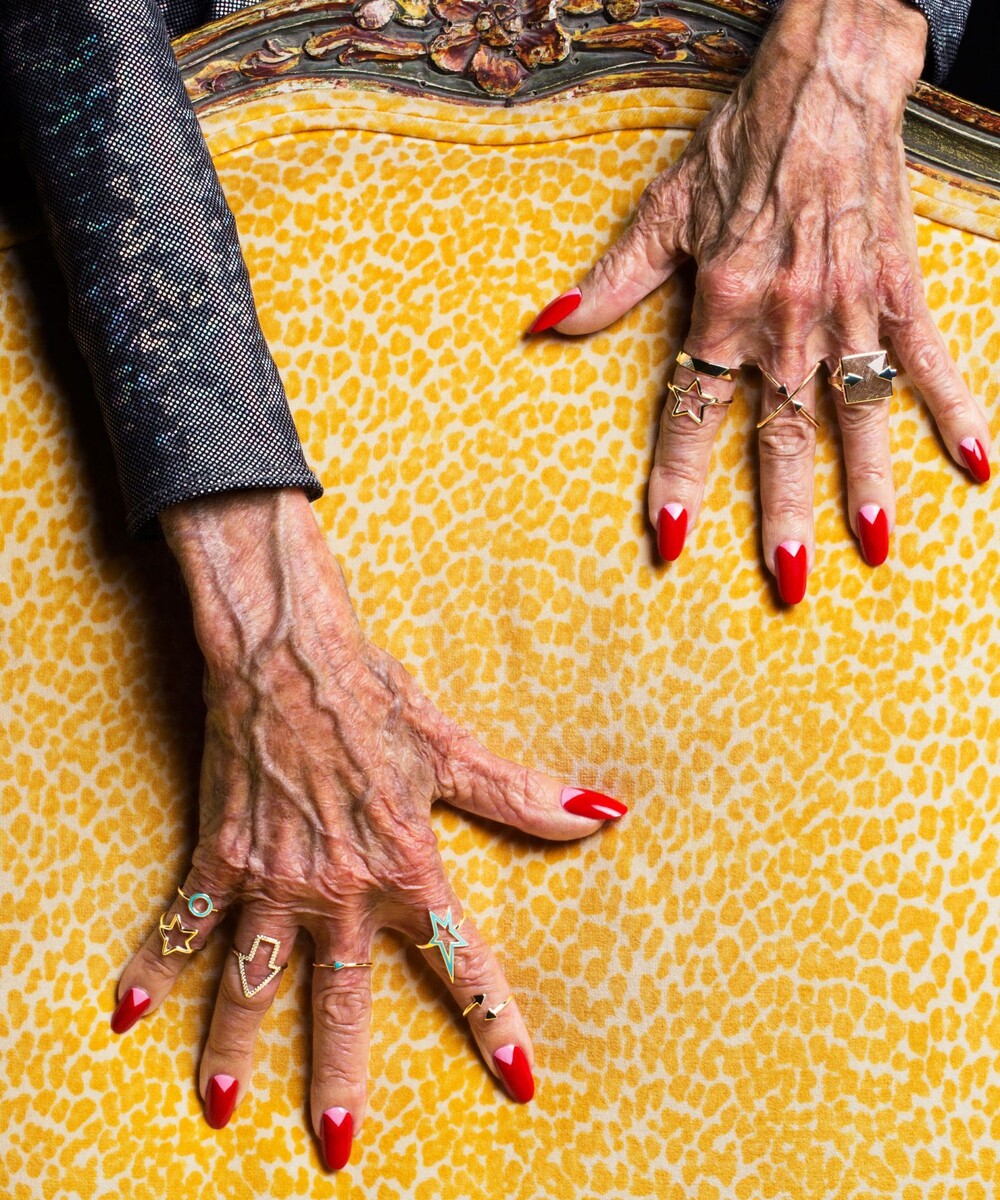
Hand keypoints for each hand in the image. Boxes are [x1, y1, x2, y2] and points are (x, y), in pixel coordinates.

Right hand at [109, 489, 624, 1168]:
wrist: (291, 652)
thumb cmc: (376, 696)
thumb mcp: (452, 748)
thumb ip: (522, 795)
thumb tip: (603, 815)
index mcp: (404, 863)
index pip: (459, 958)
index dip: (493, 1020)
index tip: (519, 1080)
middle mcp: (339, 886)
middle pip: (341, 999)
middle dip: (340, 1074)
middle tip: (339, 1146)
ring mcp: (274, 876)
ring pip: (252, 980)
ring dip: (235, 1045)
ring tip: (221, 1110)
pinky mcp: (224, 853)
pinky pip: (187, 921)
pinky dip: (157, 963)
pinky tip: (130, 1012)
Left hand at [529, 0, 991, 601]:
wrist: (824, 83)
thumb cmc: (739, 147)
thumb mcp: (663, 211)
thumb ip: (612, 283)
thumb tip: (548, 324)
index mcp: (722, 307)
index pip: (694, 411)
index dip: (680, 475)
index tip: (673, 536)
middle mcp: (784, 321)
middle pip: (782, 435)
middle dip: (782, 514)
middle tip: (790, 583)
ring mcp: (847, 310)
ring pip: (856, 413)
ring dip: (867, 483)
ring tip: (874, 546)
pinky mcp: (898, 290)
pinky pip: (929, 360)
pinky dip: (954, 408)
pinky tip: (975, 464)